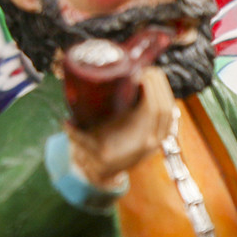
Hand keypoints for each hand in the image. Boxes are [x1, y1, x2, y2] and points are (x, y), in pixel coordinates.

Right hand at [66, 67, 173, 188]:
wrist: (105, 170)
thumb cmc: (94, 152)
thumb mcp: (84, 143)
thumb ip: (75, 133)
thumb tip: (66, 122)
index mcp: (139, 141)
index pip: (153, 111)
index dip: (151, 90)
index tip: (140, 74)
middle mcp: (153, 140)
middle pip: (165, 106)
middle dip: (158, 83)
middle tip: (144, 67)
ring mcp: (159, 138)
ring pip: (170, 108)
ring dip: (163, 88)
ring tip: (150, 72)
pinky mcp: (161, 134)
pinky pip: (169, 113)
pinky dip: (165, 97)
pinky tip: (156, 85)